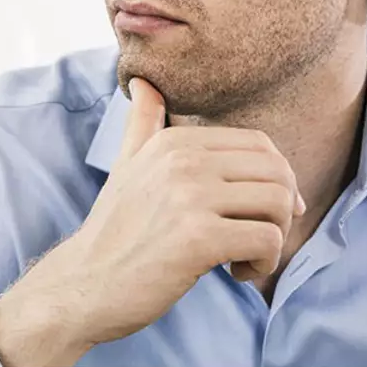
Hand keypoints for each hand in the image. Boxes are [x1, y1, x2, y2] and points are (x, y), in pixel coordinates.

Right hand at [0, 77, 303, 366]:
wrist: (84, 285)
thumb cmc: (113, 233)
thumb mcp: (125, 166)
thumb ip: (142, 124)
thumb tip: (142, 81)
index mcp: (174, 142)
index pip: (260, 144)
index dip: (276, 179)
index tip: (262, 212)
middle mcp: (183, 162)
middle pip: (277, 172)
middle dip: (283, 209)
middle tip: (260, 236)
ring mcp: (190, 198)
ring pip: (279, 204)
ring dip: (277, 237)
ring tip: (248, 256)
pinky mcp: (198, 239)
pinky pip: (268, 240)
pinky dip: (264, 262)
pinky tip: (238, 272)